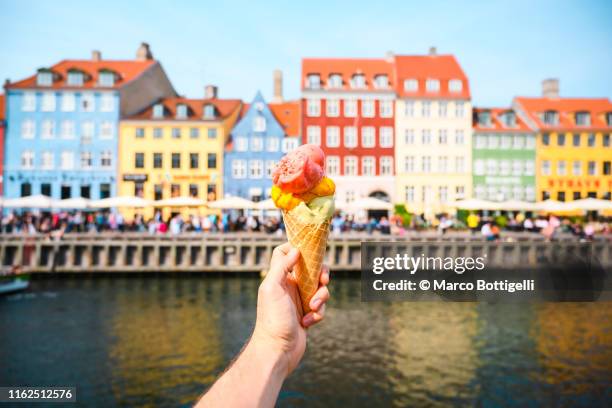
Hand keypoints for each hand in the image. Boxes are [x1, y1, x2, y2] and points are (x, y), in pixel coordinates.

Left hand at [252, 242, 330, 375]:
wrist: (277, 350)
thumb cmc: (272, 319)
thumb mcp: (272, 288)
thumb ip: (281, 266)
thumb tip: (295, 250)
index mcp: (279, 277)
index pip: (285, 253)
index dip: (297, 248)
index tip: (309, 250)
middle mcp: (289, 286)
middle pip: (311, 269)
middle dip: (321, 274)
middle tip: (324, 280)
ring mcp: (298, 300)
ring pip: (320, 289)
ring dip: (321, 298)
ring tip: (312, 308)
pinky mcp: (307, 314)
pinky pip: (321, 307)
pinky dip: (318, 313)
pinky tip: (308, 322)